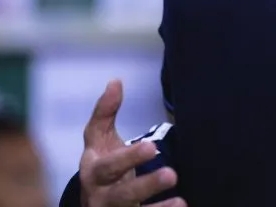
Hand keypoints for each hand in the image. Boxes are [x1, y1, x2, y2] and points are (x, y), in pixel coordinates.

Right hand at [79, 80, 184, 206]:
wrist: (95, 200)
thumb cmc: (102, 163)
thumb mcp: (99, 139)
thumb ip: (105, 112)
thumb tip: (115, 81)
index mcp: (93, 172)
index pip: (109, 166)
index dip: (128, 158)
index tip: (151, 147)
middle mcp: (102, 196)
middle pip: (122, 194)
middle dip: (146, 185)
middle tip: (172, 174)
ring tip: (180, 200)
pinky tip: (182, 206)